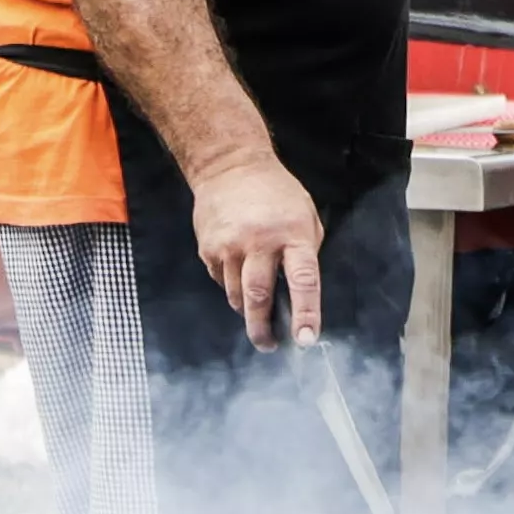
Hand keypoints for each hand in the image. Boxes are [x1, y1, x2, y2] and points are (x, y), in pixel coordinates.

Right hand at [188, 152, 323, 350]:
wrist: (229, 167)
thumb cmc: (277, 194)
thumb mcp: (306, 217)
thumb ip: (303, 253)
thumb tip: (294, 291)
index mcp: (293, 235)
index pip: (302, 280)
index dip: (305, 312)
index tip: (305, 338)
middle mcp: (259, 243)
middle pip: (258, 296)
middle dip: (262, 327)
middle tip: (268, 345)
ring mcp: (229, 247)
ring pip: (236, 294)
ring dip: (247, 309)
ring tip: (255, 313)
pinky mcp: (208, 248)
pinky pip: (221, 280)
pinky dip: (231, 286)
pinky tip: (238, 274)